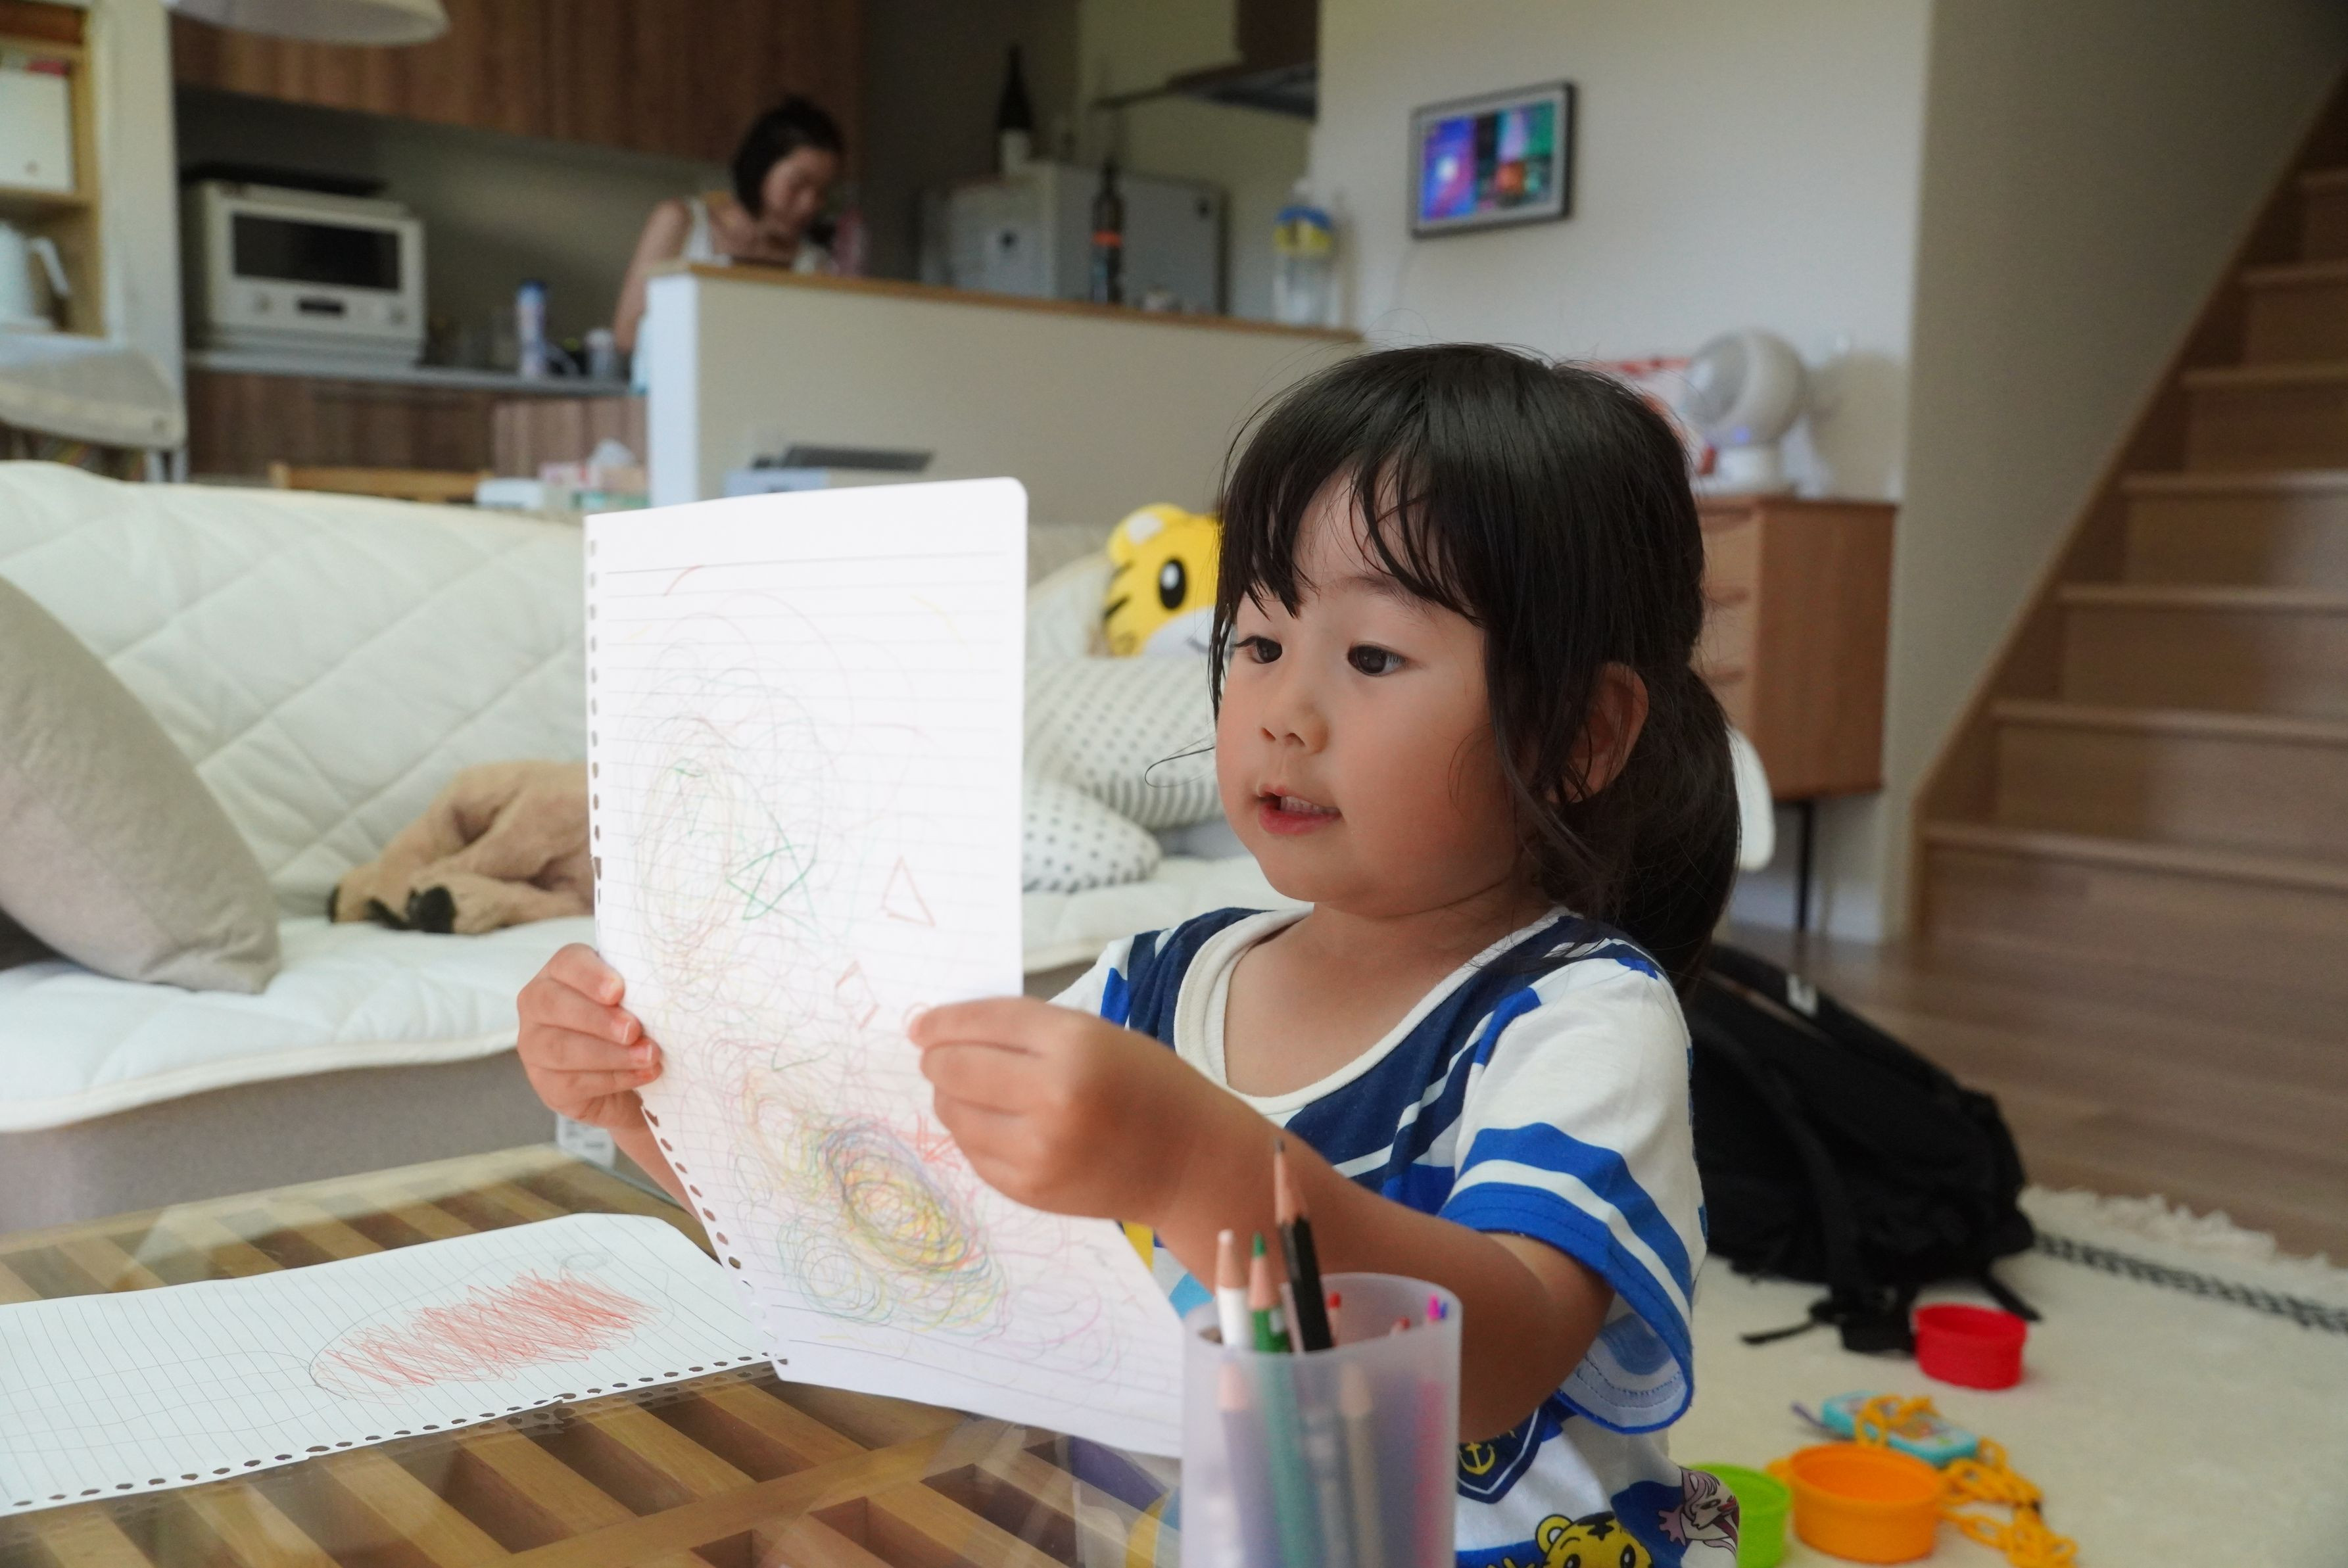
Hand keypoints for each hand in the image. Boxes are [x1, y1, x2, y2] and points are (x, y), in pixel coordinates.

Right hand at [516, 943, 660, 1132]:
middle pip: (555, 1005)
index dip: (590, 975)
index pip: (567, 963)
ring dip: (611, 1054)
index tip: (618, 991)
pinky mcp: (546, 1084)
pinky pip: (574, 1082)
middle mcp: (537, 1005)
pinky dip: (614, 1079)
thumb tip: (661, 992)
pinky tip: (643, 1074)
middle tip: (633, 1029)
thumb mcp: (633, 1000)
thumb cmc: (628, 1023)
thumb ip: (637, 990)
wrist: (626, 1080)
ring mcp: (534, 1046)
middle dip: (598, 1019)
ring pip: (562, 1049)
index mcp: (560, 973)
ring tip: (648, 1055)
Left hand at [910, 997, 1234, 1223]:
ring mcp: (1037, 1151)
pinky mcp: (1027, 1188)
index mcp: (1076, 1046)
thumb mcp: (1098, 1036)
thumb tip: (944, 1033)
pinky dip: (973, 1132)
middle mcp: (1053, 1098)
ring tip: (974, 1090)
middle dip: (938, 1058)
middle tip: (937, 1056)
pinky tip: (998, 1123)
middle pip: (957, 1067)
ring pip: (954, 1112)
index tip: (921, 1024)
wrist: (1189, 1164)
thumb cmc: (1146, 1087)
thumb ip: (1028, 1031)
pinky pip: (971, 1151)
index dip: (944, 1020)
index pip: (985, 1022)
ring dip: (951, 1096)